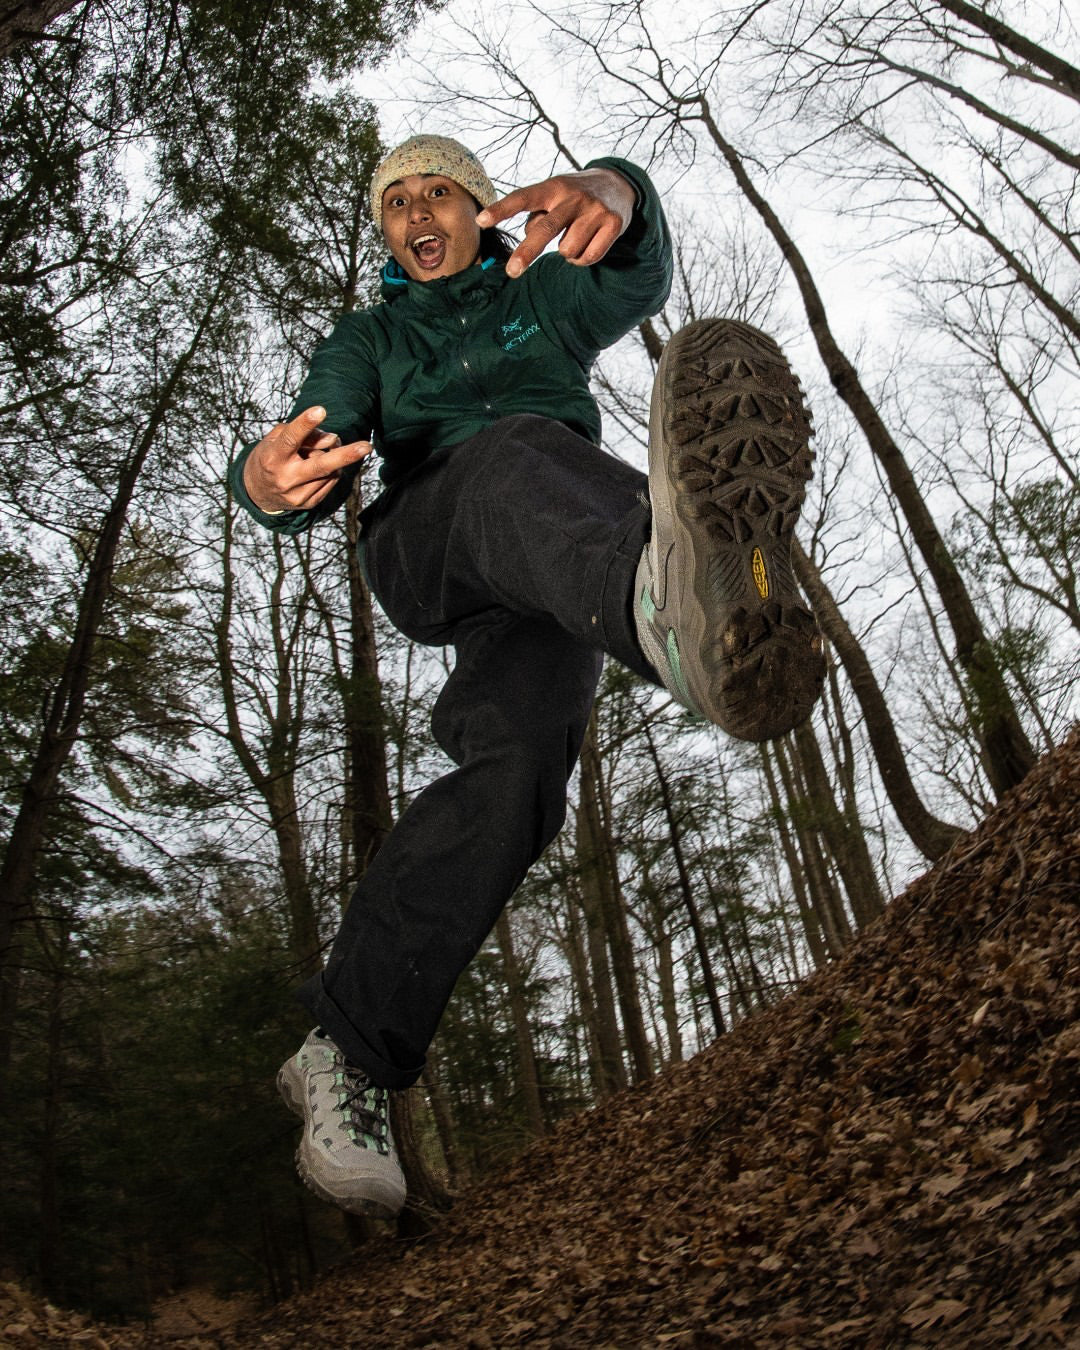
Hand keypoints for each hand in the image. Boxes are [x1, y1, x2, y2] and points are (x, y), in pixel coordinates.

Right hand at [242, 406, 371, 512]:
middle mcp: (285, 477)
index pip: (290, 438)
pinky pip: (330, 482)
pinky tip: (318, 467)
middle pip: (320, 465)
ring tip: (320, 452)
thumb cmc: (271, 456)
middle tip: (366, 446)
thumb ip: (302, 434)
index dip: (305, 424)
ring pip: (330, 471)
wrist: (257, 492)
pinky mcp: (308, 503)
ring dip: (334, 457)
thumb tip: (332, 439)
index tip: (321, 410)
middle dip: (345, 455)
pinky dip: (331, 471)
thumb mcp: (277, 439)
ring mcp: (297, 494)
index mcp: (273, 457)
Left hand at [476, 168, 635, 278]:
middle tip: (512, 272)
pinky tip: (587, 244)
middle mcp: (573, 196)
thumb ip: (538, 217)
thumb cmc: (573, 197)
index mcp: (552, 187)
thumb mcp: (553, 197)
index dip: (501, 210)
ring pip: (567, 251)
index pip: (523, 198)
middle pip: (545, 229)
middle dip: (527, 252)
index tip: (481, 221)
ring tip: (573, 238)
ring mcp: (595, 210)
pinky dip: (582, 259)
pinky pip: (588, 258)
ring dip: (565, 253)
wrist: (618, 185)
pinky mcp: (613, 223)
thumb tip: (530, 244)